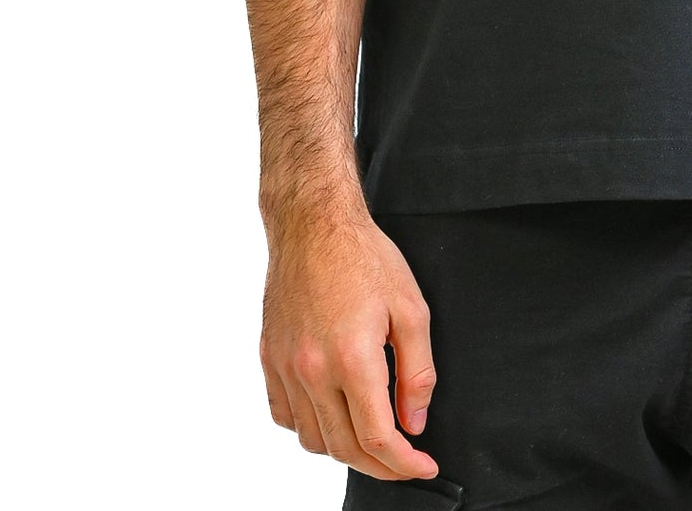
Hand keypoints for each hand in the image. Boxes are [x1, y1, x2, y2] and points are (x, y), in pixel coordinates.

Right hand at [259, 192, 441, 485]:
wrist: (314, 224)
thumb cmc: (364, 257)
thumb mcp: (411, 308)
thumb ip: (417, 371)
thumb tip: (415, 420)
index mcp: (353, 358)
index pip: (377, 438)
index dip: (404, 464)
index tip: (423, 466)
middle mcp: (313, 370)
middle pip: (345, 448)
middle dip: (380, 465)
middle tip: (404, 459)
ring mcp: (286, 367)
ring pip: (312, 439)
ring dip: (344, 448)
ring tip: (370, 436)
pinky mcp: (269, 358)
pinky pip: (285, 415)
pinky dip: (309, 427)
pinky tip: (331, 413)